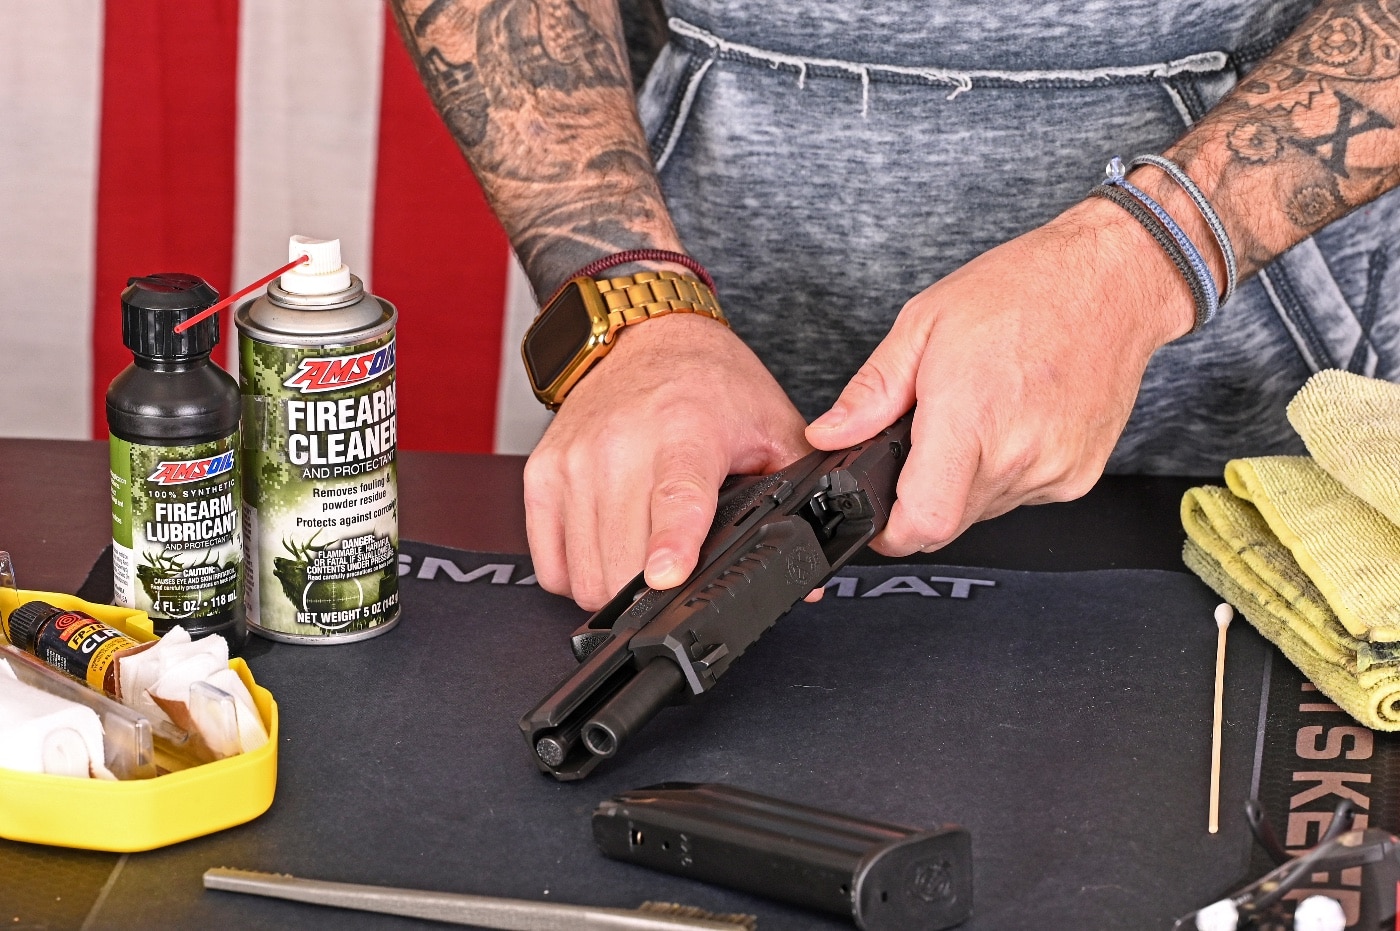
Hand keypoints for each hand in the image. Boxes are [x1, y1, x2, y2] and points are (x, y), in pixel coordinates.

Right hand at [524, 313, 810, 609]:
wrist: (646, 335)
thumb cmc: (712, 383)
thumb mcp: (772, 428)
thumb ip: (796, 496)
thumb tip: (809, 580)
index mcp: (687, 432)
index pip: (676, 497)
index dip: (672, 544)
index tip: (667, 577)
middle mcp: (621, 444)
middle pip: (623, 558)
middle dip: (651, 594)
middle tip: (677, 580)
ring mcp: (574, 460)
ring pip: (584, 573)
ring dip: (614, 589)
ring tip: (642, 563)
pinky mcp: (542, 472)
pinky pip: (549, 562)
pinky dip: (576, 574)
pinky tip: (607, 552)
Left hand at [806, 195, 1196, 555]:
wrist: (1113, 281)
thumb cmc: (1024, 289)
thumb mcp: (923, 324)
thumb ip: (872, 393)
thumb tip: (829, 435)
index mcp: (970, 419)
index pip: (924, 523)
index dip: (892, 533)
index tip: (878, 518)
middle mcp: (1017, 455)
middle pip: (948, 521)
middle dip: (923, 494)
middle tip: (929, 440)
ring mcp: (1055, 470)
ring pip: (984, 510)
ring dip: (965, 482)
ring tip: (978, 416)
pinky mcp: (1080, 475)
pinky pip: (1023, 495)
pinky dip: (1005, 472)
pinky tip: (1012, 423)